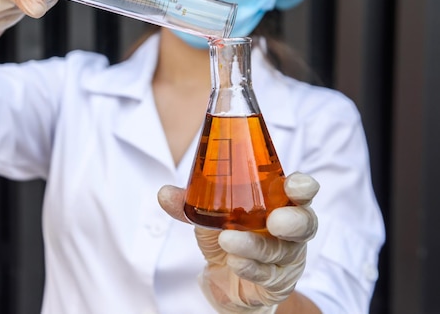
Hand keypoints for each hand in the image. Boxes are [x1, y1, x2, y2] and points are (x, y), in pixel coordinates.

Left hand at [158, 172, 318, 313]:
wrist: (227, 279)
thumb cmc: (229, 235)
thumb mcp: (210, 216)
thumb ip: (190, 203)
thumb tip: (164, 193)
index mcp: (279, 203)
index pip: (301, 192)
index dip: (303, 187)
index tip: (293, 186)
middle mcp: (290, 230)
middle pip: (305, 224)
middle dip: (293, 221)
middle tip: (275, 220)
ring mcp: (287, 259)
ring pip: (280, 252)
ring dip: (254, 246)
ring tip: (228, 241)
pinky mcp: (276, 283)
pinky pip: (267, 276)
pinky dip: (249, 267)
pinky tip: (234, 262)